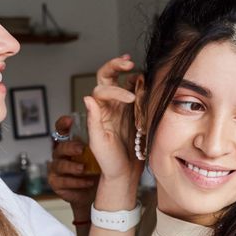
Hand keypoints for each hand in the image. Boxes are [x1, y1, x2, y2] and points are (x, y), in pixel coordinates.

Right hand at [48, 115, 97, 214]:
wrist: (96, 191)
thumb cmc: (97, 169)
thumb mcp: (100, 152)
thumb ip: (98, 138)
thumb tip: (105, 121)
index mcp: (70, 143)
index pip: (62, 130)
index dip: (63, 124)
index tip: (70, 121)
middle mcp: (61, 154)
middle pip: (60, 147)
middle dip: (70, 147)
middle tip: (81, 149)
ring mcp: (57, 168)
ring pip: (60, 165)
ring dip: (72, 167)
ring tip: (83, 169)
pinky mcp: (56, 183)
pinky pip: (63, 181)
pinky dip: (76, 182)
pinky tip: (87, 182)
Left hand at [84, 54, 143, 185]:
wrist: (124, 173)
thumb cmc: (108, 160)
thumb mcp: (97, 142)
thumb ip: (93, 119)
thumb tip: (87, 98)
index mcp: (98, 111)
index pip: (103, 90)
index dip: (116, 90)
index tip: (130, 99)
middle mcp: (109, 105)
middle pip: (108, 77)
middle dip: (116, 66)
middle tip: (128, 62)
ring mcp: (123, 107)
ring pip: (124, 82)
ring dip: (131, 74)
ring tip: (140, 72)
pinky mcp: (136, 112)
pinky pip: (139, 93)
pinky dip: (143, 85)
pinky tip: (148, 83)